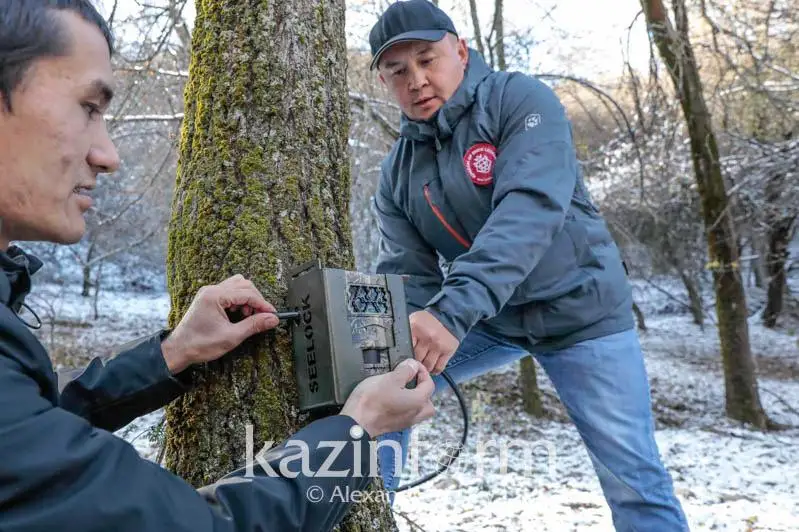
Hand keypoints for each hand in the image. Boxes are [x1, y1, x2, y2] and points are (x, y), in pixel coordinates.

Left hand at [161, 274, 279, 373]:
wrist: (179, 350)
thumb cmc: (200, 344)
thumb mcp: (232, 336)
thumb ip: (254, 325)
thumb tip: (272, 319)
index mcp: (215, 296)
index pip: (247, 293)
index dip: (263, 304)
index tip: (273, 314)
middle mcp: (211, 290)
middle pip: (243, 284)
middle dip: (256, 300)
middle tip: (262, 316)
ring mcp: (209, 293)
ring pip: (237, 285)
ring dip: (247, 298)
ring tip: (248, 315)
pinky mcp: (208, 298)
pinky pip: (229, 292)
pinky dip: (238, 300)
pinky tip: (238, 314)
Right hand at [340, 359, 434, 437]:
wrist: (356, 422)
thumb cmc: (372, 401)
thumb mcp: (390, 378)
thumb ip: (405, 370)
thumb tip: (413, 365)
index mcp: (418, 401)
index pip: (429, 384)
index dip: (422, 371)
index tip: (412, 365)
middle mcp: (415, 414)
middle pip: (427, 401)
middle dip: (422, 389)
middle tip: (412, 379)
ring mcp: (405, 422)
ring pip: (418, 410)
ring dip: (414, 399)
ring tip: (403, 389)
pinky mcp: (395, 425)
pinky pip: (406, 414)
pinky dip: (404, 406)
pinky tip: (393, 399)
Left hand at [409, 310, 458, 374]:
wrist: (447, 317)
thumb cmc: (426, 322)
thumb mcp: (412, 322)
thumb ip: (405, 334)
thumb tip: (394, 350)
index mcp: (415, 328)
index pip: (405, 349)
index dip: (403, 356)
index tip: (403, 359)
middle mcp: (428, 337)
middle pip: (416, 359)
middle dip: (414, 363)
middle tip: (413, 363)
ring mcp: (439, 345)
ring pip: (427, 366)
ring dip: (424, 368)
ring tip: (422, 365)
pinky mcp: (448, 351)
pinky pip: (439, 367)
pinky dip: (434, 370)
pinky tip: (431, 367)